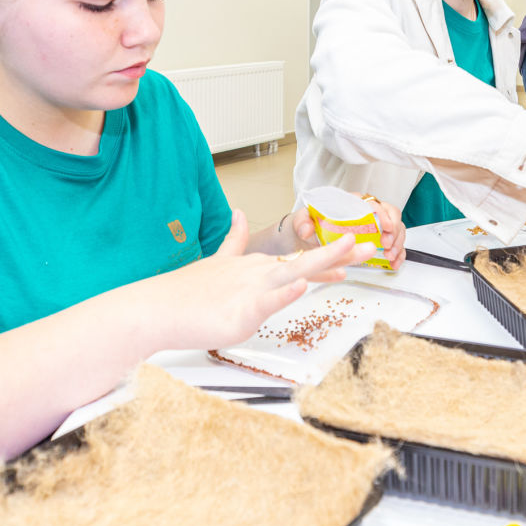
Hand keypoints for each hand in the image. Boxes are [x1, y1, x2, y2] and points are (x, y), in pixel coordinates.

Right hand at [156, 211, 374, 348]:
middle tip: (370, 246)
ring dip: (322, 259)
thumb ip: (232, 242)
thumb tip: (237, 215)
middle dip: (339, 253)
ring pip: (292, 272)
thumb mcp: (215, 263)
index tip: (353, 251)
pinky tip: (301, 287)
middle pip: (305, 260)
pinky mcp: (239, 311)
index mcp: (254, 267)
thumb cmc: (184, 294)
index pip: (298, 260)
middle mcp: (256, 273)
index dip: (328, 255)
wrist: (155, 309)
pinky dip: (284, 293)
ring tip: (347, 251)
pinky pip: (266, 301)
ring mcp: (248, 289)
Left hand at [288, 194, 406, 270]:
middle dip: (394, 230)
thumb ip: (303, 222)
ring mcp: (373, 227)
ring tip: (390, 256)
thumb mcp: (302, 221)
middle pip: (391, 214)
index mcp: (351, 203)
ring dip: (398, 242)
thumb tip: (306, 229)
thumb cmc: (310, 224)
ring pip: (396, 229)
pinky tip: (394, 263)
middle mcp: (366, 212)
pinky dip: (398, 253)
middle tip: (387, 245)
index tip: (386, 226)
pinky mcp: (376, 241)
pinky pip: (394, 244)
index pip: (373, 203)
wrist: (307, 237)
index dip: (383, 214)